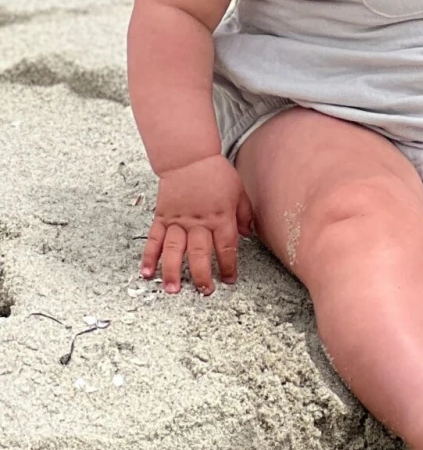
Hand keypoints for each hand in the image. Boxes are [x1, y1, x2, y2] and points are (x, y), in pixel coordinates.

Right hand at [142, 154, 253, 294]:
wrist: (189, 158)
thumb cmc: (215, 173)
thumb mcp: (239, 190)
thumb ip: (244, 214)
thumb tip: (249, 234)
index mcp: (220, 216)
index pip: (226, 247)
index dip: (229, 266)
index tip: (229, 279)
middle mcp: (198, 222)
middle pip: (199, 253)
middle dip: (202, 275)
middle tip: (204, 290)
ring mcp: (178, 221)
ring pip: (174, 250)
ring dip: (172, 272)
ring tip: (172, 290)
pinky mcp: (162, 217)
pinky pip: (154, 240)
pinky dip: (149, 257)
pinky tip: (147, 273)